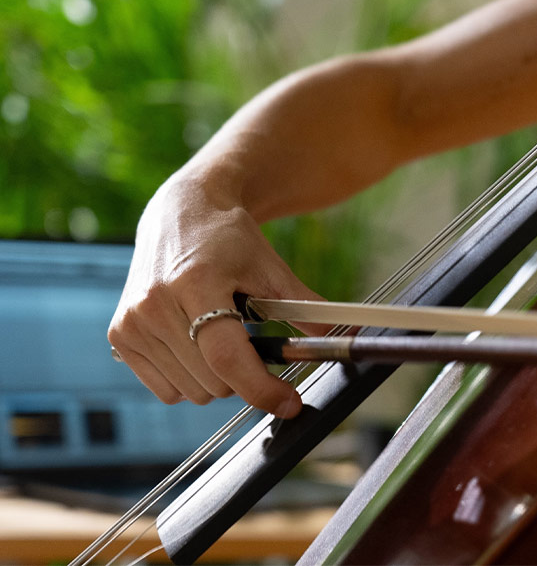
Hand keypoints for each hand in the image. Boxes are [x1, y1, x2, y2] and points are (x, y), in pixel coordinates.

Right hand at [108, 175, 322, 417]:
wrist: (182, 214)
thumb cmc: (230, 239)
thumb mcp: (271, 267)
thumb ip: (304, 307)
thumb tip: (335, 341)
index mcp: (196, 283)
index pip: (228, 358)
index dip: (263, 389)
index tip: (290, 403)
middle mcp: (156, 305)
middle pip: (214, 382)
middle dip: (245, 375)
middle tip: (251, 341)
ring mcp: (132, 323)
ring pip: (193, 393)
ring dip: (218, 378)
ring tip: (220, 333)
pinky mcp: (120, 336)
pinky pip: (168, 390)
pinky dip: (191, 379)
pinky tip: (196, 343)